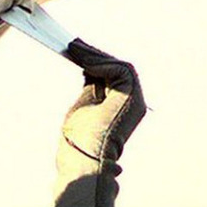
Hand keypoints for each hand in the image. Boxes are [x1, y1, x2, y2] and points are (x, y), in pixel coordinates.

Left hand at [49, 40, 145, 206]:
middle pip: (117, 68)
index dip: (93, 60)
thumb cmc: (78, 142)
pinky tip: (82, 61)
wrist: (83, 162)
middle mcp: (134, 102)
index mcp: (122, 104)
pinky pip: (120, 71)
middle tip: (71, 44)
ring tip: (73, 48)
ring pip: (120, 67)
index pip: (111, 75)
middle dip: (94, 54)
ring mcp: (135, 101)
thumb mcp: (84, 106)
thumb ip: (90, 86)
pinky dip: (100, 64)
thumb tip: (87, 65)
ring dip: (95, 56)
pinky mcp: (132, 100)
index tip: (73, 50)